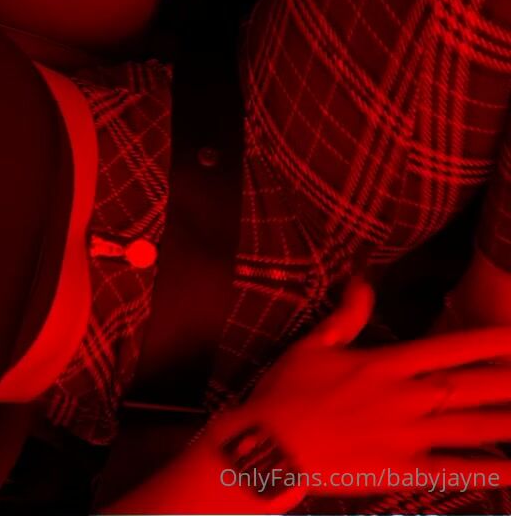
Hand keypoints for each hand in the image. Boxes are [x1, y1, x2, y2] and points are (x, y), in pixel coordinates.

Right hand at [224, 276, 510, 496]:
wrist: (266, 446)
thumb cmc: (284, 394)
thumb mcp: (311, 346)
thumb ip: (345, 316)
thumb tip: (361, 282)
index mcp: (385, 365)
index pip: (451, 348)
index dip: (491, 342)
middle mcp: (404, 398)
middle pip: (474, 387)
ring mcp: (406, 436)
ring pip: (473, 427)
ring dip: (509, 421)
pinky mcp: (400, 470)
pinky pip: (454, 470)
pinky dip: (488, 469)